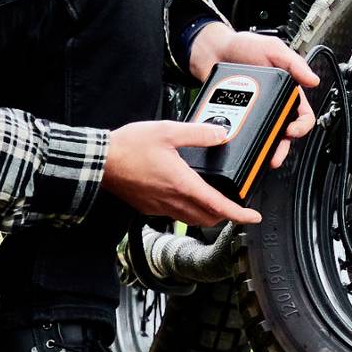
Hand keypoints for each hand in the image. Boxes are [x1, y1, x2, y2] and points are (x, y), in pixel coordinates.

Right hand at [103, 120, 260, 226]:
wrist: (99, 162)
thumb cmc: (129, 147)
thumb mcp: (168, 131)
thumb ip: (197, 133)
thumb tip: (220, 134)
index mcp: (182, 184)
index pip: (219, 206)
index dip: (240, 214)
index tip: (252, 216)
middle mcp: (173, 201)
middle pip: (208, 218)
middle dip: (226, 215)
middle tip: (235, 204)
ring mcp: (159, 207)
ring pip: (192, 219)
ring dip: (207, 214)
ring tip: (215, 201)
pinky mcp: (148, 208)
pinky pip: (174, 215)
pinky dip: (188, 210)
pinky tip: (186, 195)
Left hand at [185, 21, 320, 166]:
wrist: (212, 50)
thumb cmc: (242, 46)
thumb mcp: (272, 49)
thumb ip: (294, 63)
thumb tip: (313, 79)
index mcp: (286, 91)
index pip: (302, 115)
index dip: (301, 127)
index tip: (291, 130)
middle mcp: (273, 105)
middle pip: (284, 134)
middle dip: (282, 148)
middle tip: (274, 155)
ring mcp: (255, 113)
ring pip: (265, 139)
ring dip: (265, 151)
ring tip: (259, 156)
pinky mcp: (237, 117)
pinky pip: (243, 134)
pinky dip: (243, 142)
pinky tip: (240, 144)